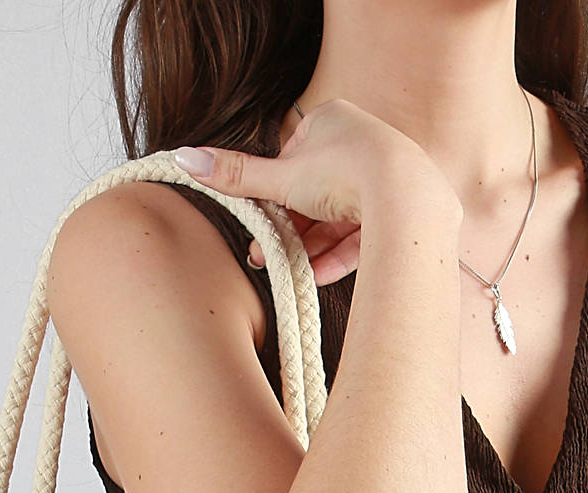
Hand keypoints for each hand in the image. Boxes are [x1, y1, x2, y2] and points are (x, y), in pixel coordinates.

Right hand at [173, 97, 459, 286]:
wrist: (405, 197)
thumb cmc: (344, 173)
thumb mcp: (280, 176)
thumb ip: (235, 175)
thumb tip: (182, 158)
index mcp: (331, 121)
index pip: (291, 161)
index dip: (273, 196)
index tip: (258, 224)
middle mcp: (360, 144)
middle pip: (313, 195)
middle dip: (289, 229)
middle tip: (264, 256)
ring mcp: (382, 179)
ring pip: (336, 220)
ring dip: (309, 248)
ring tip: (287, 271)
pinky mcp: (398, 212)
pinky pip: (361, 237)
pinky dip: (338, 257)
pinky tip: (317, 276)